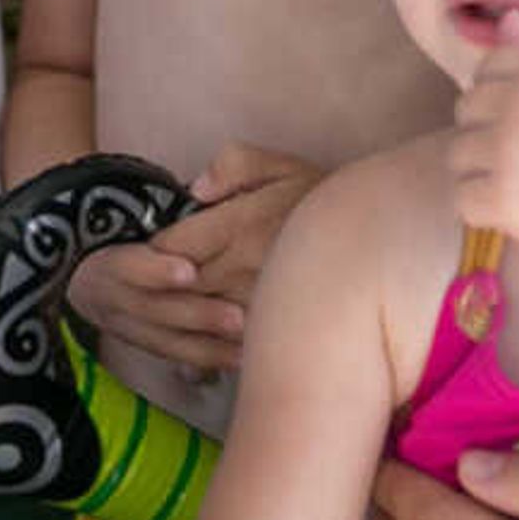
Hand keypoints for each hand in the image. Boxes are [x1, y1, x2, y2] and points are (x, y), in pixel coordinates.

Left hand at [59, 144, 325, 373]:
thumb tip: (197, 189)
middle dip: (159, 290)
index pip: (175, 245)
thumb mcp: (281, 166)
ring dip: (180, 322)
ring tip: (161, 323)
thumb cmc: (324, 199)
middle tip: (135, 294)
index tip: (141, 256)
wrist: (383, 236)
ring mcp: (263, 302)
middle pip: (182, 287)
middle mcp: (248, 265)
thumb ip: (234, 165)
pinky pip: (234, 347)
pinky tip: (201, 354)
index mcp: (241, 224)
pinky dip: (212, 352)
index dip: (152, 253)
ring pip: (203, 320)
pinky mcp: (279, 329)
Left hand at [448, 42, 518, 283]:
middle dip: (488, 136)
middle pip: (465, 110)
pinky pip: (463, 200)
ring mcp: (510, 150)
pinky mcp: (503, 198)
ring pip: (457, 156)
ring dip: (484, 175)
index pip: (486, 68)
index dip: (502, 99)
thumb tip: (506, 19)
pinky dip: (488, 213)